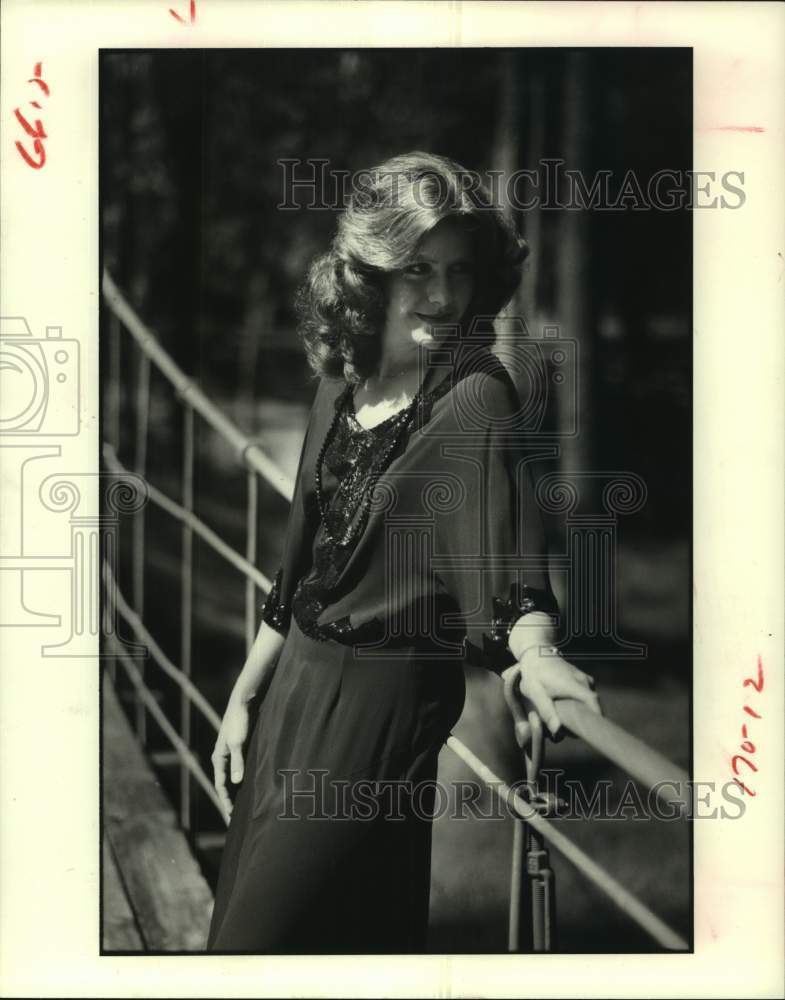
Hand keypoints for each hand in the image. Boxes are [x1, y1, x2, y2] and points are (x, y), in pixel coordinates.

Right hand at [211, 693, 251, 819]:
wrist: (243, 702)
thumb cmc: (239, 721)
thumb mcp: (238, 742)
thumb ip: (238, 762)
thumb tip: (236, 783)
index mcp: (219, 758)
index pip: (220, 786)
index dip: (225, 802)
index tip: (230, 816)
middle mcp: (222, 757)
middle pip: (224, 784)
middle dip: (228, 800)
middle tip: (234, 817)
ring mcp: (230, 753)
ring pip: (232, 777)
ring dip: (236, 791)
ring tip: (243, 805)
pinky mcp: (239, 748)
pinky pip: (239, 769)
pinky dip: (242, 780)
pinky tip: (251, 785)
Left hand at [502, 646, 601, 743]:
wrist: (536, 655)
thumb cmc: (535, 674)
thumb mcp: (535, 693)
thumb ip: (547, 712)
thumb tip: (558, 731)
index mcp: (574, 684)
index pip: (594, 702)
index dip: (597, 718)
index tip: (592, 732)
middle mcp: (584, 681)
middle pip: (593, 706)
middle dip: (586, 720)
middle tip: (571, 731)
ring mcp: (585, 679)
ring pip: (590, 702)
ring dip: (582, 712)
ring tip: (565, 718)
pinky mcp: (583, 680)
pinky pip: (587, 696)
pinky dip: (580, 705)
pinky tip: (567, 708)